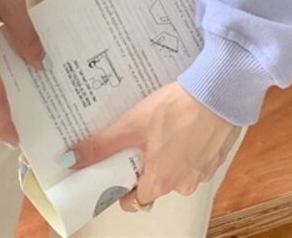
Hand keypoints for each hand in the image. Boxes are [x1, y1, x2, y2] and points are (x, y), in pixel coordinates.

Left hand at [63, 81, 242, 212]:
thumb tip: (70, 160)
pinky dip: (185, 145)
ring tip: (161, 125)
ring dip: (165, 154)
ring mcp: (201, 172)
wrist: (220, 92)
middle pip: (152, 184)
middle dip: (142, 165)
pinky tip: (181, 123)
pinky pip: (193, 157)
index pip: (132, 200)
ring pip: (174, 170)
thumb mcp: (133, 124)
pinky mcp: (214, 156)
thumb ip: (102, 145)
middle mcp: (182, 185)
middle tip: (137, 137)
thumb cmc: (178, 110)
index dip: (119, 186)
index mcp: (159, 183)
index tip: (114, 166)